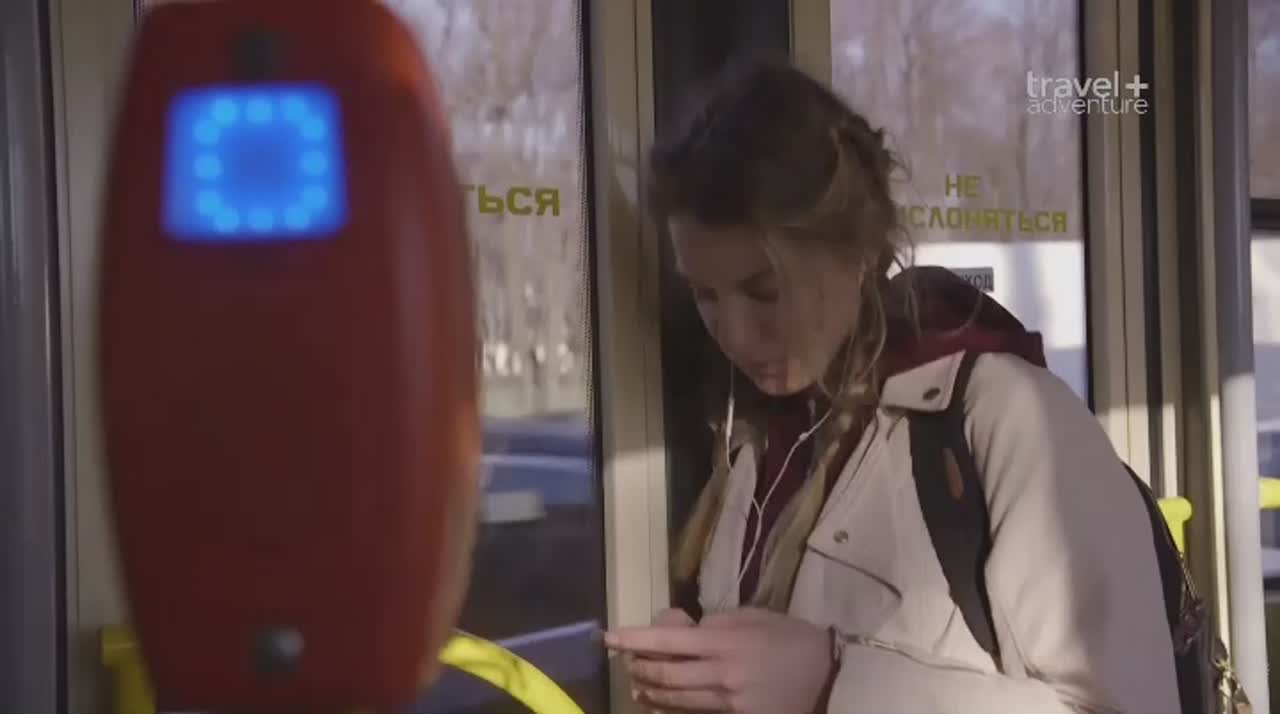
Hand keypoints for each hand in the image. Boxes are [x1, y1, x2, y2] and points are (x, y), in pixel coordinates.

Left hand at [605, 607, 833, 713]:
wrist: (829, 677)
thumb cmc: (792, 638)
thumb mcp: (754, 617)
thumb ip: (718, 623)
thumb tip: (688, 629)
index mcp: (724, 641)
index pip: (668, 640)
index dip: (634, 639)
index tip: (609, 637)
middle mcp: (720, 674)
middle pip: (665, 676)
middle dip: (639, 668)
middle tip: (626, 662)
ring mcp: (728, 703)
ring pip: (676, 700)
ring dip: (651, 692)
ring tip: (637, 685)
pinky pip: (697, 713)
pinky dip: (674, 708)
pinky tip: (662, 705)